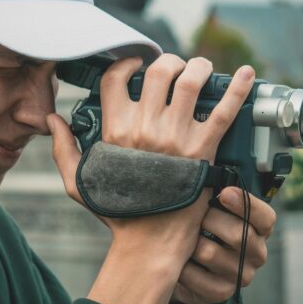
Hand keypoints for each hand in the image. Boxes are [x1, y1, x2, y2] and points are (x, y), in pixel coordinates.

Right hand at [49, 54, 255, 264]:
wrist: (151, 242)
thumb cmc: (118, 213)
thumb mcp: (78, 182)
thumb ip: (63, 148)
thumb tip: (52, 119)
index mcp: (115, 130)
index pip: (117, 79)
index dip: (127, 64)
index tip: (137, 65)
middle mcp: (145, 128)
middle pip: (159, 71)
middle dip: (170, 61)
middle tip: (177, 68)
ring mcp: (176, 137)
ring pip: (192, 81)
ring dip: (200, 66)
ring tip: (203, 68)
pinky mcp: (204, 150)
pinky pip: (225, 111)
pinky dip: (240, 88)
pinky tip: (250, 74)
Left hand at [172, 186, 275, 303]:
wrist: (186, 263)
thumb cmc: (201, 224)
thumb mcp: (212, 203)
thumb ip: (216, 187)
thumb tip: (205, 161)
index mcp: (260, 227)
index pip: (266, 217)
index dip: (246, 204)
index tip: (225, 192)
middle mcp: (256, 252)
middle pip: (239, 234)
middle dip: (209, 220)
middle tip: (193, 215)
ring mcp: (241, 275)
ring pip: (211, 254)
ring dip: (190, 243)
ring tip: (182, 236)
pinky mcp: (222, 292)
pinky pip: (198, 278)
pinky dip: (182, 267)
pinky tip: (178, 259)